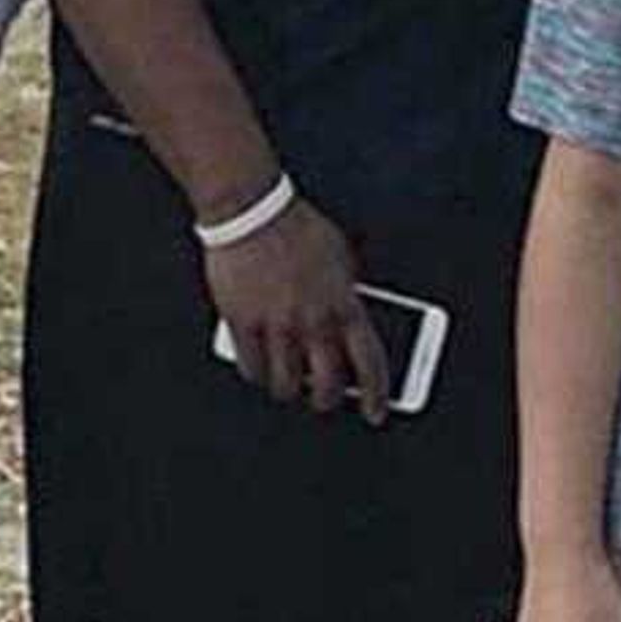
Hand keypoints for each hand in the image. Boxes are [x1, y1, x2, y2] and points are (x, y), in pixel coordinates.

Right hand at [200, 190, 387, 419]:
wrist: (253, 210)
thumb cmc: (296, 227)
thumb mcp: (341, 258)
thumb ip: (347, 294)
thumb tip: (350, 319)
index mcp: (344, 304)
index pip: (370, 363)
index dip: (377, 395)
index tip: (376, 411)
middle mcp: (312, 320)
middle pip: (326, 385)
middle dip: (327, 400)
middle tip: (323, 398)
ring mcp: (276, 325)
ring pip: (285, 385)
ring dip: (288, 391)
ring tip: (287, 383)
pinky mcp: (242, 324)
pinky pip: (251, 368)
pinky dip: (257, 375)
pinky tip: (259, 370)